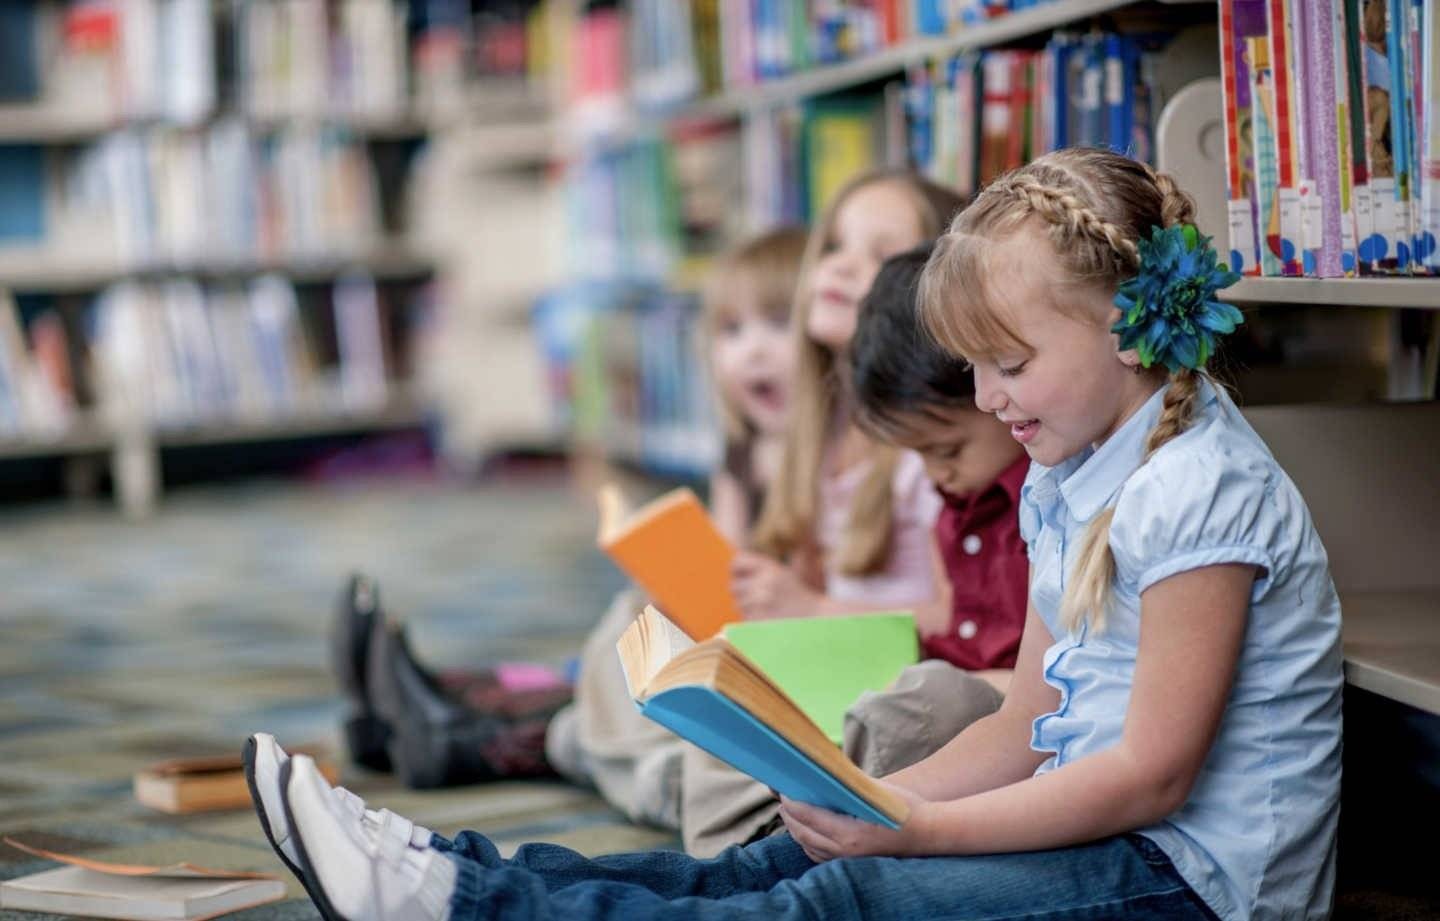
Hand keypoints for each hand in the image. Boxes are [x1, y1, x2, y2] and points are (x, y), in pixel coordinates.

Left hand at [730, 552, 821, 619]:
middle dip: (743, 594)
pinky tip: (769, 621)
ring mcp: (761, 603)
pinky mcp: (759, 621)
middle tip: (761, 600)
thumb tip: (731, 576)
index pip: (737, 562)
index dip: (737, 571)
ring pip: (739, 605)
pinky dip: (753, 622)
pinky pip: (745, 620)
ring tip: (769, 611)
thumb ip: (759, 572)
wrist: (818, 621)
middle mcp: (764, 583)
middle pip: (734, 587)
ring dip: (749, 609)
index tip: (742, 578)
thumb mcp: (782, 577)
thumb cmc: (798, 599)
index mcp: (770, 568)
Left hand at [778, 783, 930, 861]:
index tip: (783, 791)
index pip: (810, 818)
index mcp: (851, 833)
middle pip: (804, 834)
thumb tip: (824, 771)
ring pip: (810, 847)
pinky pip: (821, 856)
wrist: (929, 834)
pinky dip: (808, 843)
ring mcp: (849, 861)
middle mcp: (846, 851)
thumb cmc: (905, 808)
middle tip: (781, 798)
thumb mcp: (876, 790)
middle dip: (790, 816)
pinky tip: (806, 830)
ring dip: (796, 830)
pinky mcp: (852, 863)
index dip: (793, 804)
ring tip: (789, 812)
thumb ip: (848, 784)